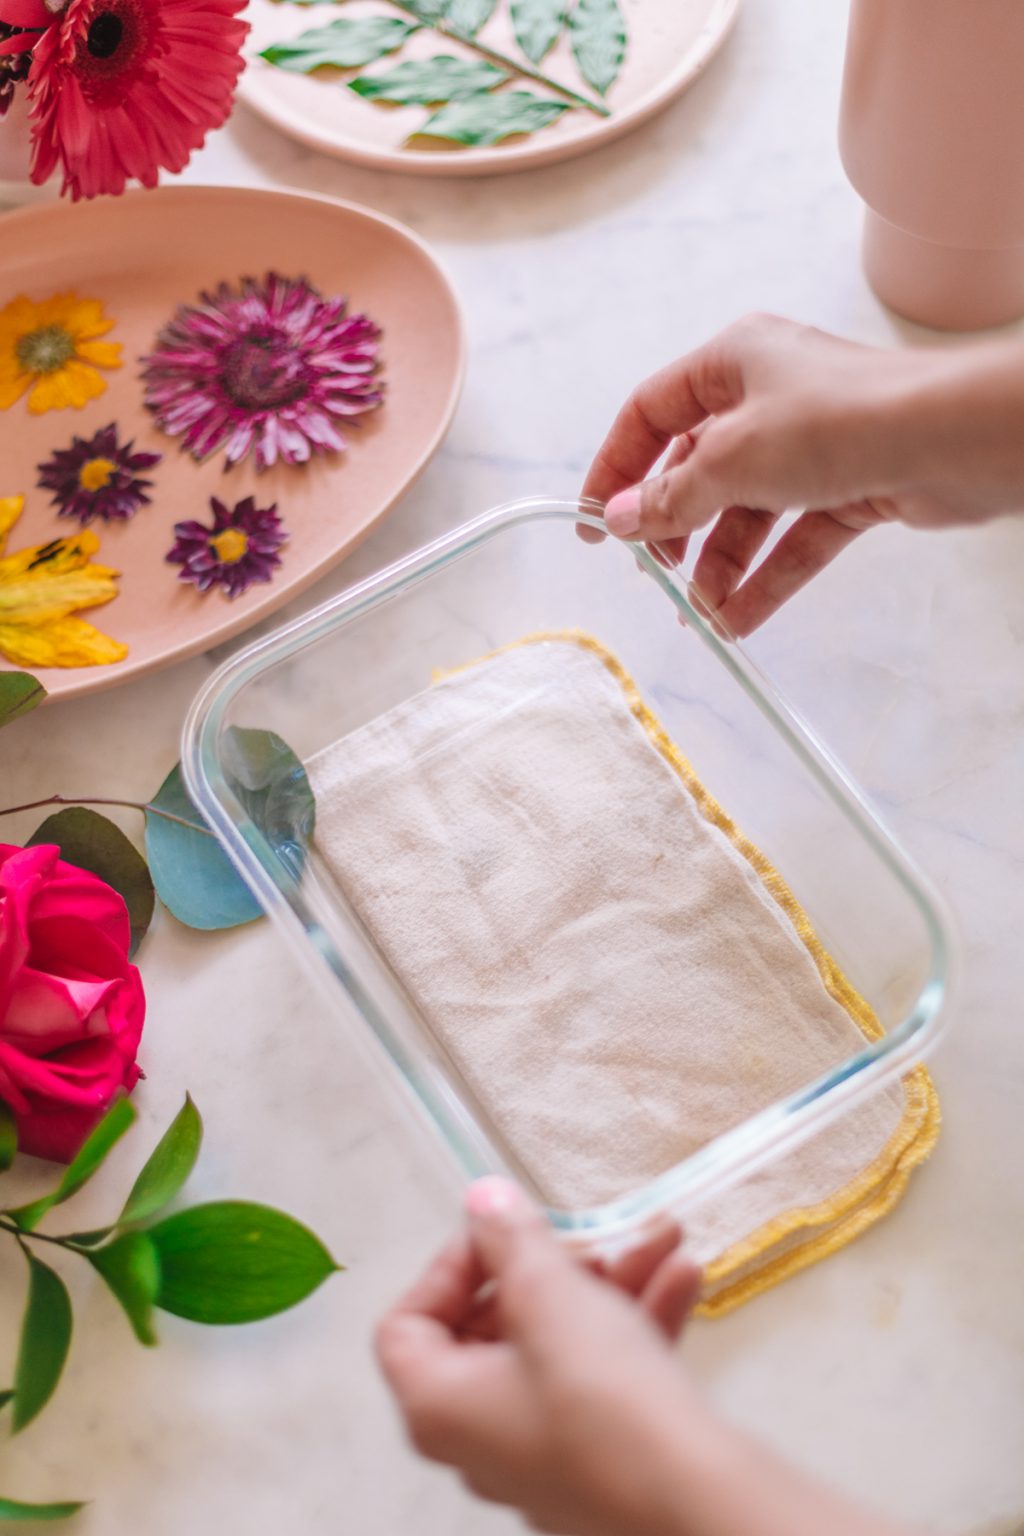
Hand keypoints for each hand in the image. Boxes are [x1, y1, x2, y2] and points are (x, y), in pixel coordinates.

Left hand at [376, 1178, 704, 1535]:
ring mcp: (545, 1453)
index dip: (450, 1266)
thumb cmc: (600, 1402)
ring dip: (611, 1284)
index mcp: (439, 1405)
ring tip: (661, 1237)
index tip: (504, 1232)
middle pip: (493, 1327)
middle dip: (549, 1266)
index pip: (408, 1325)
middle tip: (589, 1241)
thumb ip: (512, 1239)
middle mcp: (481, 1437)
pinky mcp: (604, 1460)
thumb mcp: (550, 1294)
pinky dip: (638, 1325)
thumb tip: (484, 1200)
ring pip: (563, 1345)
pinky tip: (682, 1277)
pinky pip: (607, 1377)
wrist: (697, 1506)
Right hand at [582, 313, 1023, 634]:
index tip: (592, 524)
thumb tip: (618, 519)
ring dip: (720, 566)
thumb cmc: (840, 420)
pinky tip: (739, 620)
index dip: (615, 469)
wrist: (952, 440)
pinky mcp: (851, 484)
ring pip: (747, 511)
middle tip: (655, 571)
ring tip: (703, 616)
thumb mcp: (731, 460)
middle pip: (698, 468)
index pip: (651, 413)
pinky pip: (793, 537)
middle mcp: (770, 396)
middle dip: (674, 527)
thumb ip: (670, 497)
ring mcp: (812, 443)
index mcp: (734, 362)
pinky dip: (766, 577)